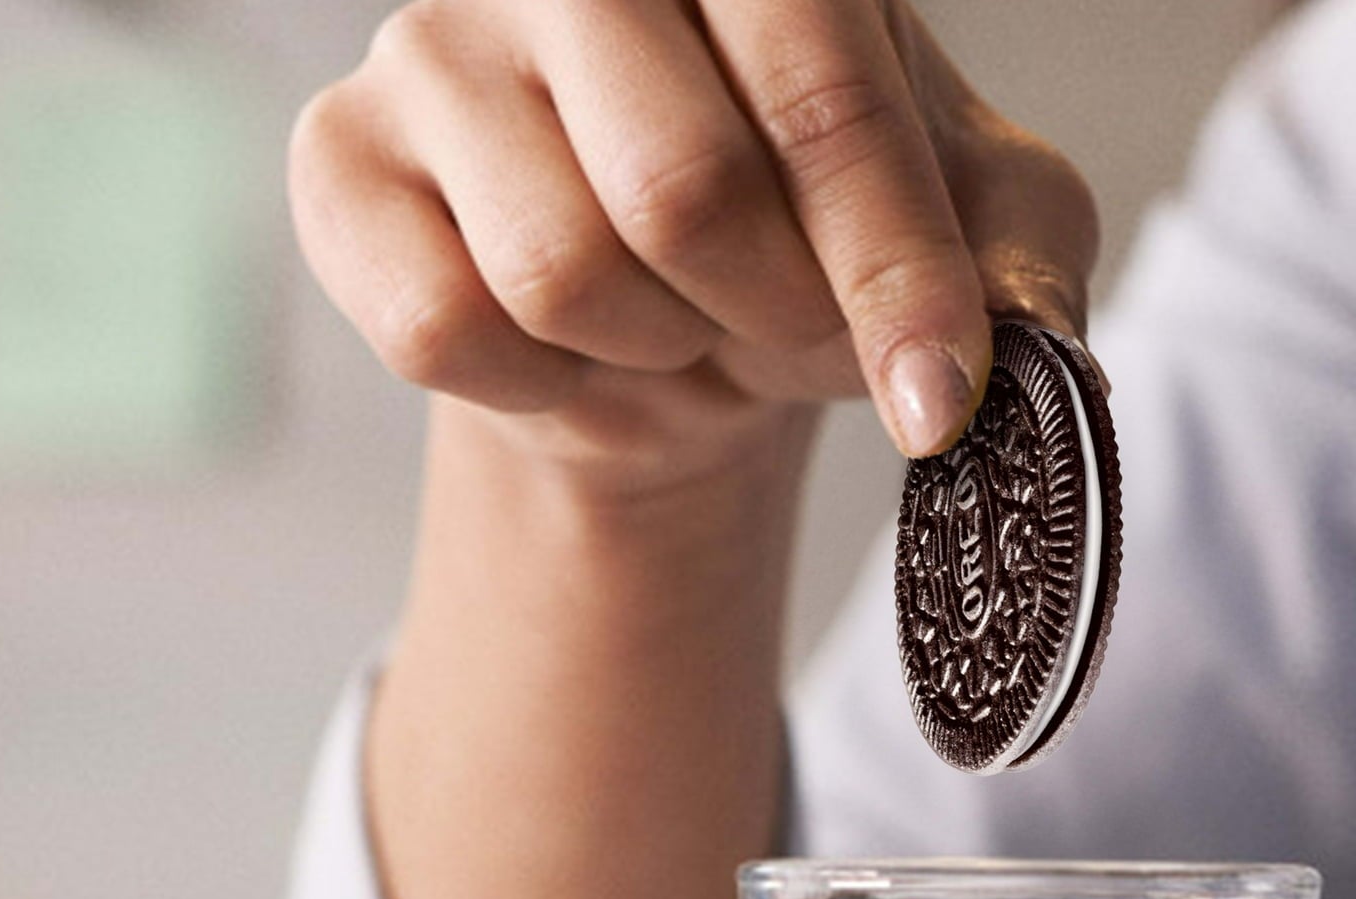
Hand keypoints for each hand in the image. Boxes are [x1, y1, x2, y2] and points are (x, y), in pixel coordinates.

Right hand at [288, 0, 1098, 479]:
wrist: (659, 320)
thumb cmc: (808, 243)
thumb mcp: (962, 238)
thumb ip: (1016, 264)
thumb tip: (991, 361)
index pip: (821, 90)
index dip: (889, 269)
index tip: (934, 400)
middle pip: (677, 187)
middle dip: (762, 314)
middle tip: (776, 327)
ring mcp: (433, 42)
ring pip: (558, 268)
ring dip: (648, 348)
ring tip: (669, 319)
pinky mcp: (339, 162)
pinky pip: (440, 326)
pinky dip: (535, 387)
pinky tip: (565, 349)